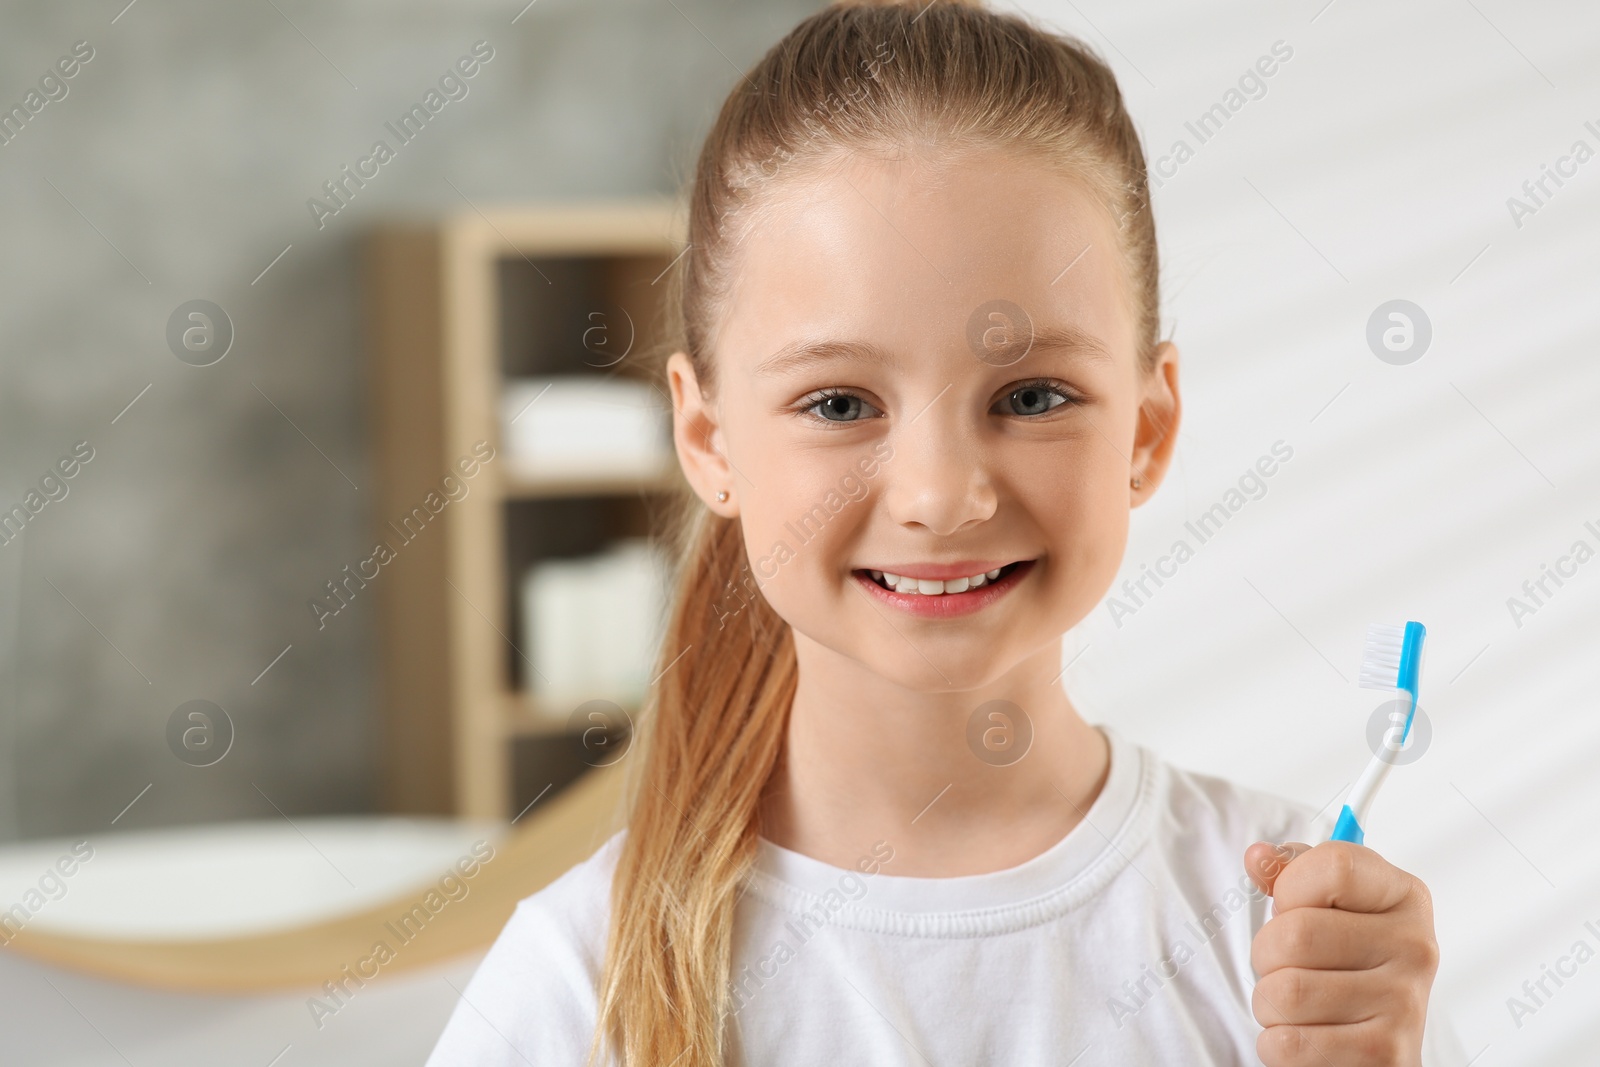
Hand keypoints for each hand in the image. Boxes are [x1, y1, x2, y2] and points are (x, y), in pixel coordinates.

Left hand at [1244, 840, 1438, 1065]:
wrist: (1375, 1046)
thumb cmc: (1346, 963)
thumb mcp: (1329, 905)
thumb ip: (1291, 871)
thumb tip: (1258, 858)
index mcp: (1405, 898)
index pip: (1334, 866)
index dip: (1291, 887)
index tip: (1293, 907)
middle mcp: (1415, 948)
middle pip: (1295, 933)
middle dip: (1267, 953)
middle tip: (1285, 965)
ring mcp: (1404, 1005)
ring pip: (1284, 992)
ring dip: (1269, 1002)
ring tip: (1297, 1004)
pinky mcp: (1384, 1056)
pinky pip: (1288, 1044)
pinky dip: (1276, 1045)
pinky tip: (1305, 1037)